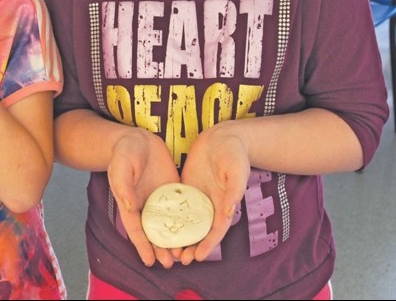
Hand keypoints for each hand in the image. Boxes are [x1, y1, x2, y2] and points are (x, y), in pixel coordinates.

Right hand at [107, 129, 180, 267]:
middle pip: (154, 231)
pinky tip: (195, 230)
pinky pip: (181, 207)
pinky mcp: (173, 189)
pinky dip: (186, 220)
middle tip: (171, 263)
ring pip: (169, 223)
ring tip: (184, 254)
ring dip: (175, 238)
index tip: (149, 261)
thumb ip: (123, 187)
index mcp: (130, 203)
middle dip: (161, 248)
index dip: (142, 245)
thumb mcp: (121, 167)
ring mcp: (160, 198)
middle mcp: (146, 205)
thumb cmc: (124, 153)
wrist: (137, 139)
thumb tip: (130, 207)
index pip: (136, 229)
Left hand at [177, 124, 249, 263]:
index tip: (197, 257)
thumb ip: (234, 190)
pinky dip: (171, 216)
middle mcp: (210, 203)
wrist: (223, 136)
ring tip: (167, 248)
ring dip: (179, 235)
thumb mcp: (237, 170)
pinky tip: (159, 224)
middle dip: (191, 245)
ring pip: (187, 221)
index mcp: (224, 203)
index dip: (207, 244)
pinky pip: (177, 204)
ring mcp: (197, 196)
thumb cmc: (234, 153)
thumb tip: (228, 211)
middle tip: (178, 259)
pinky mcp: (186, 187)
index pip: (216, 230)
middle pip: (200, 230)